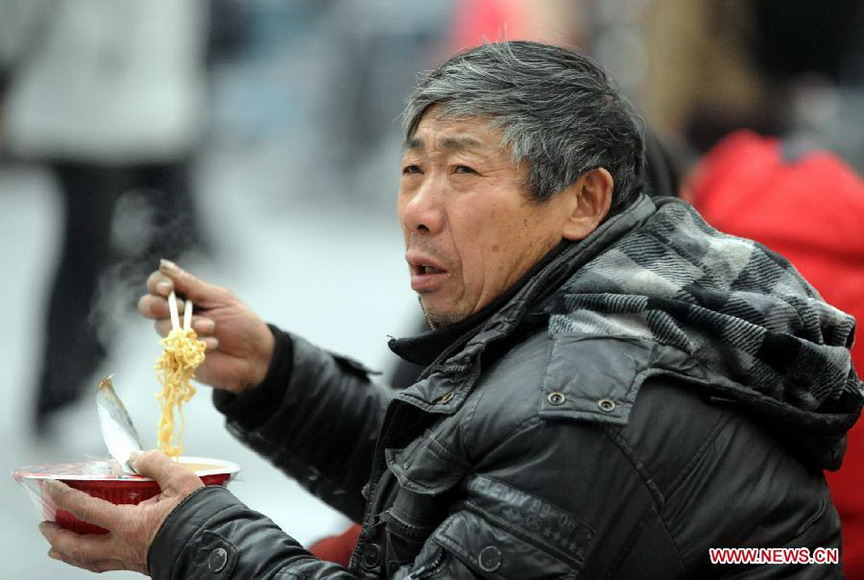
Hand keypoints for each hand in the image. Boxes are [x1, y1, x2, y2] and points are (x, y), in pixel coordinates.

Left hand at [39, 450, 203, 574]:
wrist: (215, 547)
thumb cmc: (199, 517)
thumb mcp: (181, 481)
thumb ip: (156, 464)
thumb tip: (137, 457)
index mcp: (130, 524)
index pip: (86, 508)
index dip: (64, 496)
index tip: (52, 487)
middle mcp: (124, 547)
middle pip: (78, 546)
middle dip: (56, 537)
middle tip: (45, 526)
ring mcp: (131, 560)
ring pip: (89, 562)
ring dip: (69, 554)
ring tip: (58, 549)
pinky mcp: (141, 566)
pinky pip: (107, 565)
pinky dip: (92, 560)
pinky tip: (94, 555)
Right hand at [138, 259, 274, 393]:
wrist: (255, 356)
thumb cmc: (241, 323)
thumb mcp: (220, 299)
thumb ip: (192, 285)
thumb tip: (165, 265)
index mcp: (185, 296)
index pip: (158, 284)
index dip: (157, 284)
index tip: (168, 289)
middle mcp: (176, 315)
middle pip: (147, 305)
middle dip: (159, 305)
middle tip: (181, 309)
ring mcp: (175, 336)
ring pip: (161, 326)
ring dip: (187, 325)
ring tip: (211, 327)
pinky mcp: (179, 356)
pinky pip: (174, 348)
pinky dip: (195, 343)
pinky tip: (213, 344)